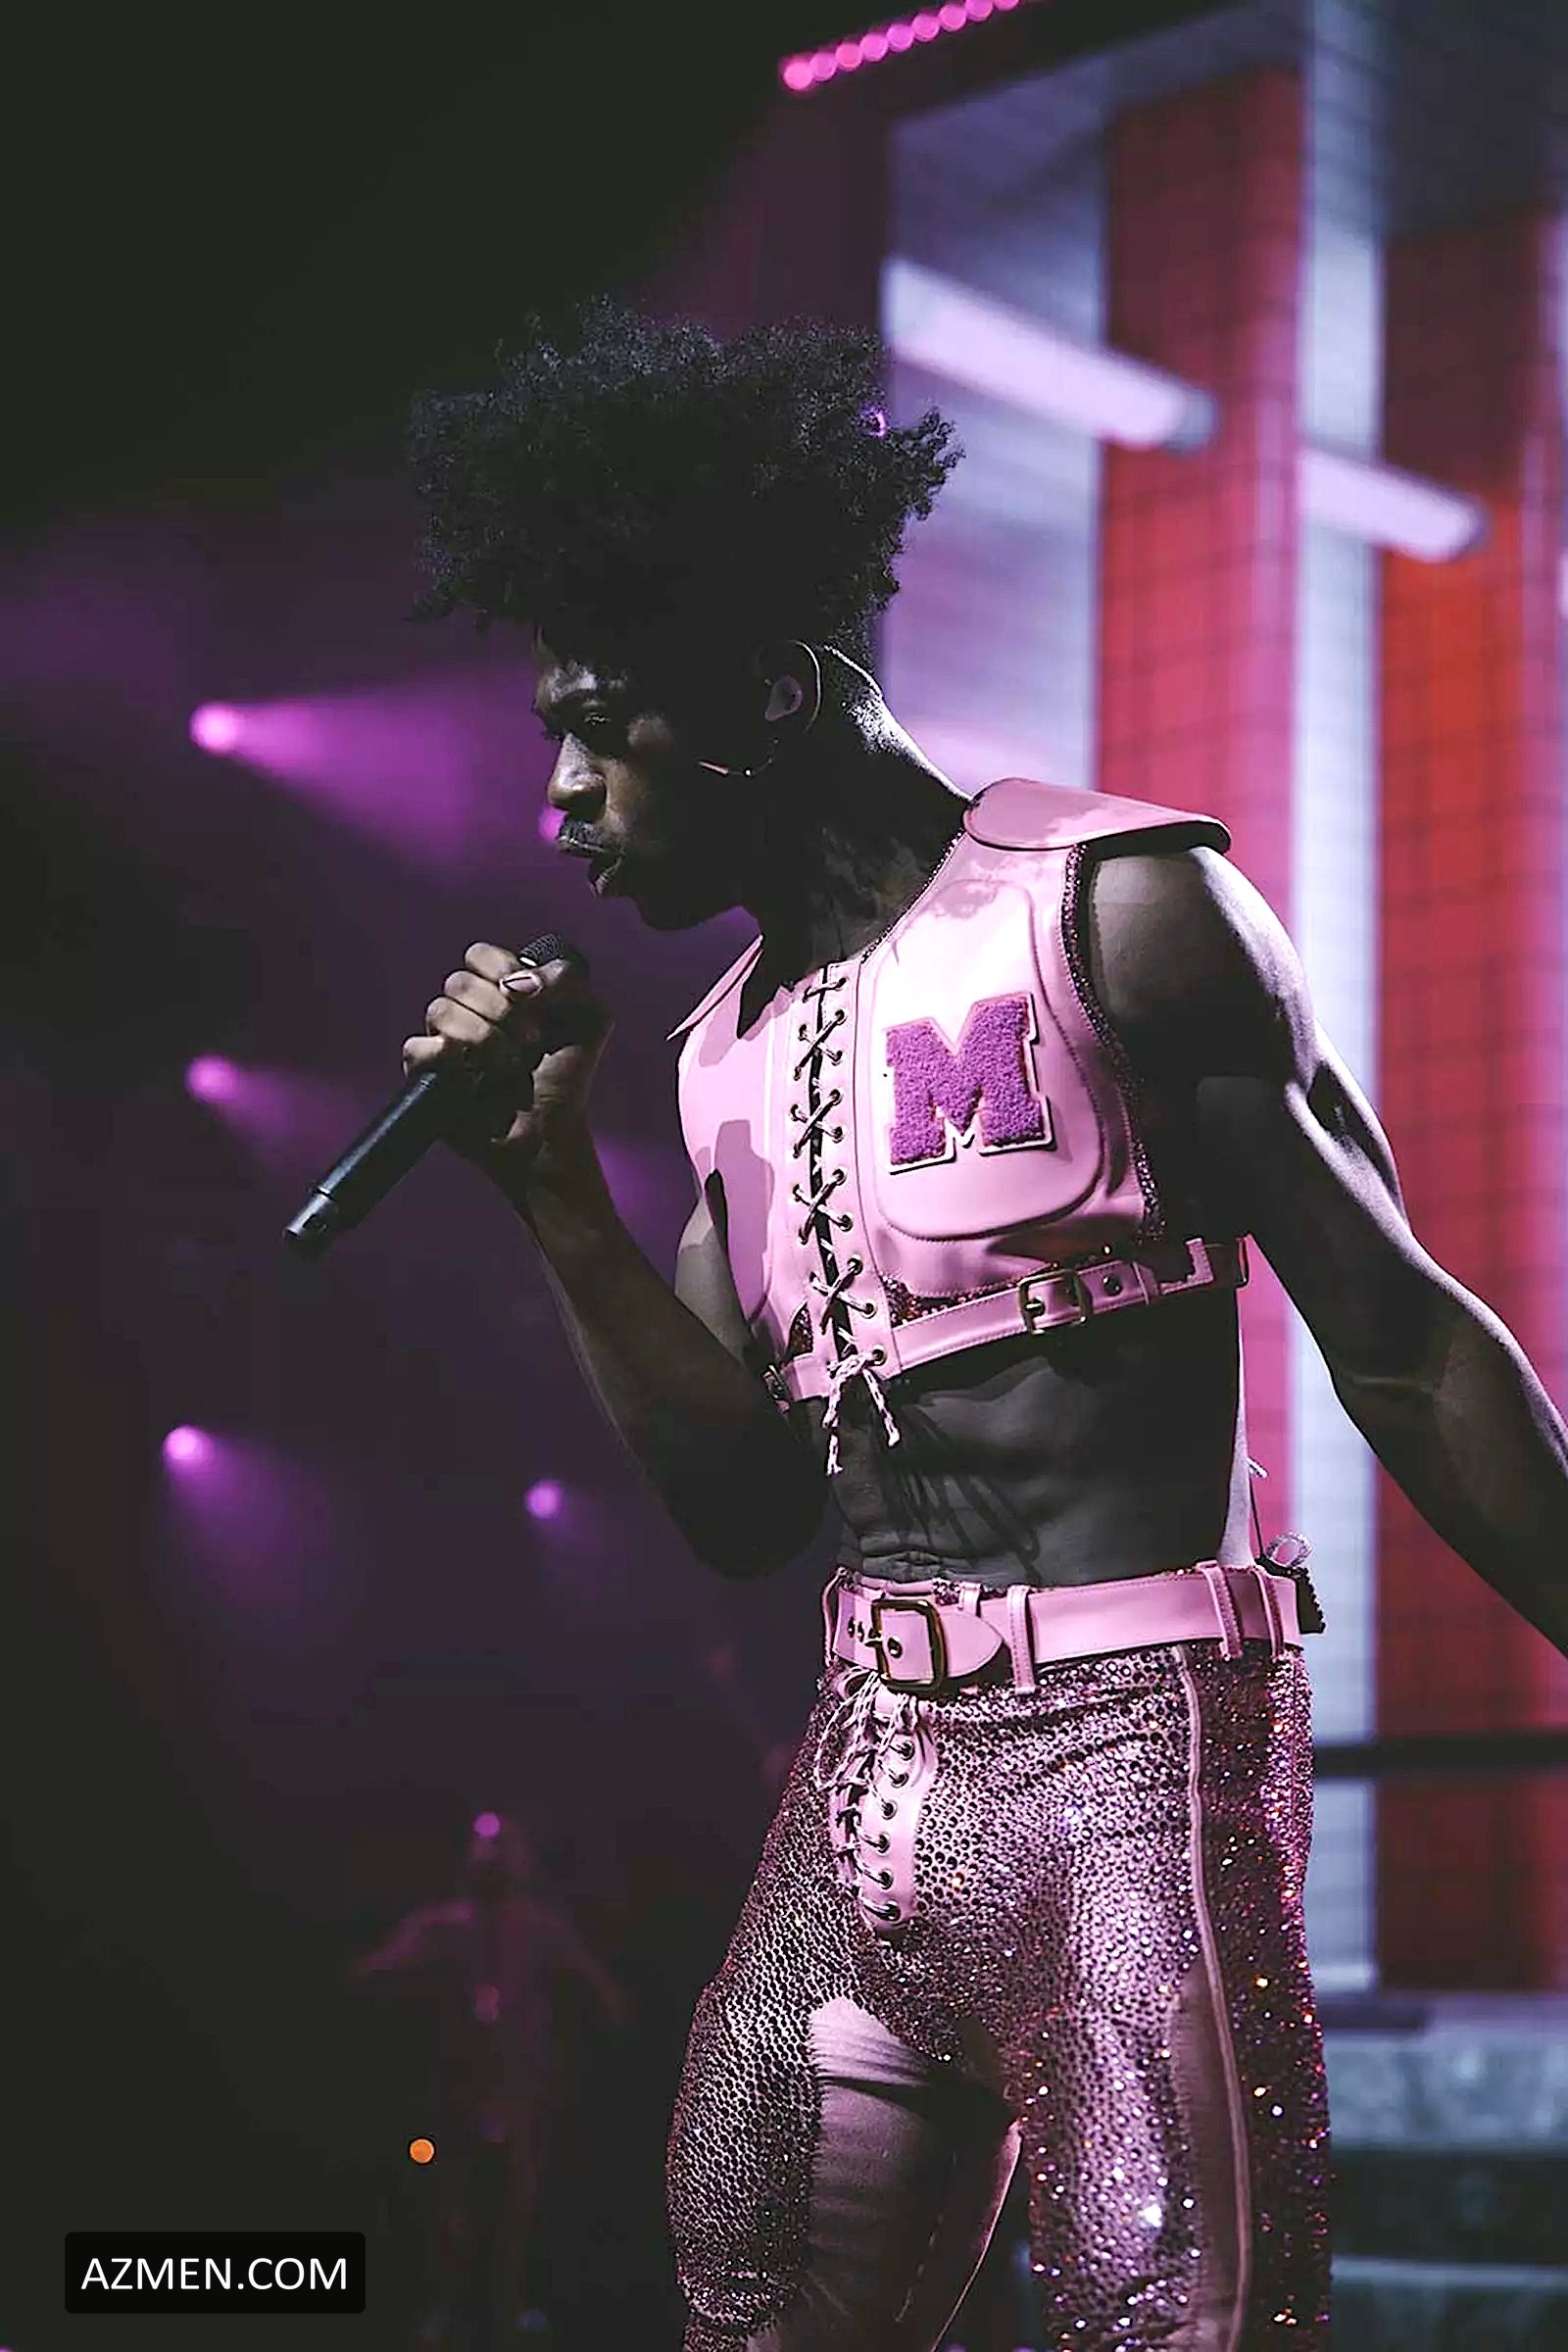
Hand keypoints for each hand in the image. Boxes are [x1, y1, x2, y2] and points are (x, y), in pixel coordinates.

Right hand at [402, 942, 612, 1189]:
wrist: (550, 1129)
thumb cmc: (567, 1075)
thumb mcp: (589, 1016)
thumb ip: (565, 979)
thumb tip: (513, 985)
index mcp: (499, 990)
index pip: (478, 955)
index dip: (502, 970)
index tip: (532, 1000)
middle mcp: (467, 1010)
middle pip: (458, 981)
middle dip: (503, 1011)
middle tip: (532, 1041)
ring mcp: (444, 1041)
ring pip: (439, 1011)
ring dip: (484, 1037)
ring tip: (511, 1064)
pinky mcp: (425, 1074)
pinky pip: (417, 1048)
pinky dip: (450, 1058)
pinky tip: (476, 1075)